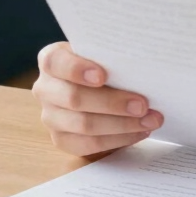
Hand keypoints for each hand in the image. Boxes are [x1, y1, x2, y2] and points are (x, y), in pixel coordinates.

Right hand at [32, 42, 163, 156]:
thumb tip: (144, 62)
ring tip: (150, 121)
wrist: (93, 82)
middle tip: (143, 105)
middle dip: (112, 103)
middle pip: (74, 98)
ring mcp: (50, 117)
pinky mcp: (61, 139)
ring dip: (122, 125)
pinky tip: (139, 132)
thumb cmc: (103, 61)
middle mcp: (45, 89)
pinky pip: (88, 145)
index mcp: (51, 60)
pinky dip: (117, 139)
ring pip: (83, 125)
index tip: (103, 76)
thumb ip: (111, 55)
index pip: (56, 62)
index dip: (77, 69)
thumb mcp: (103, 51)